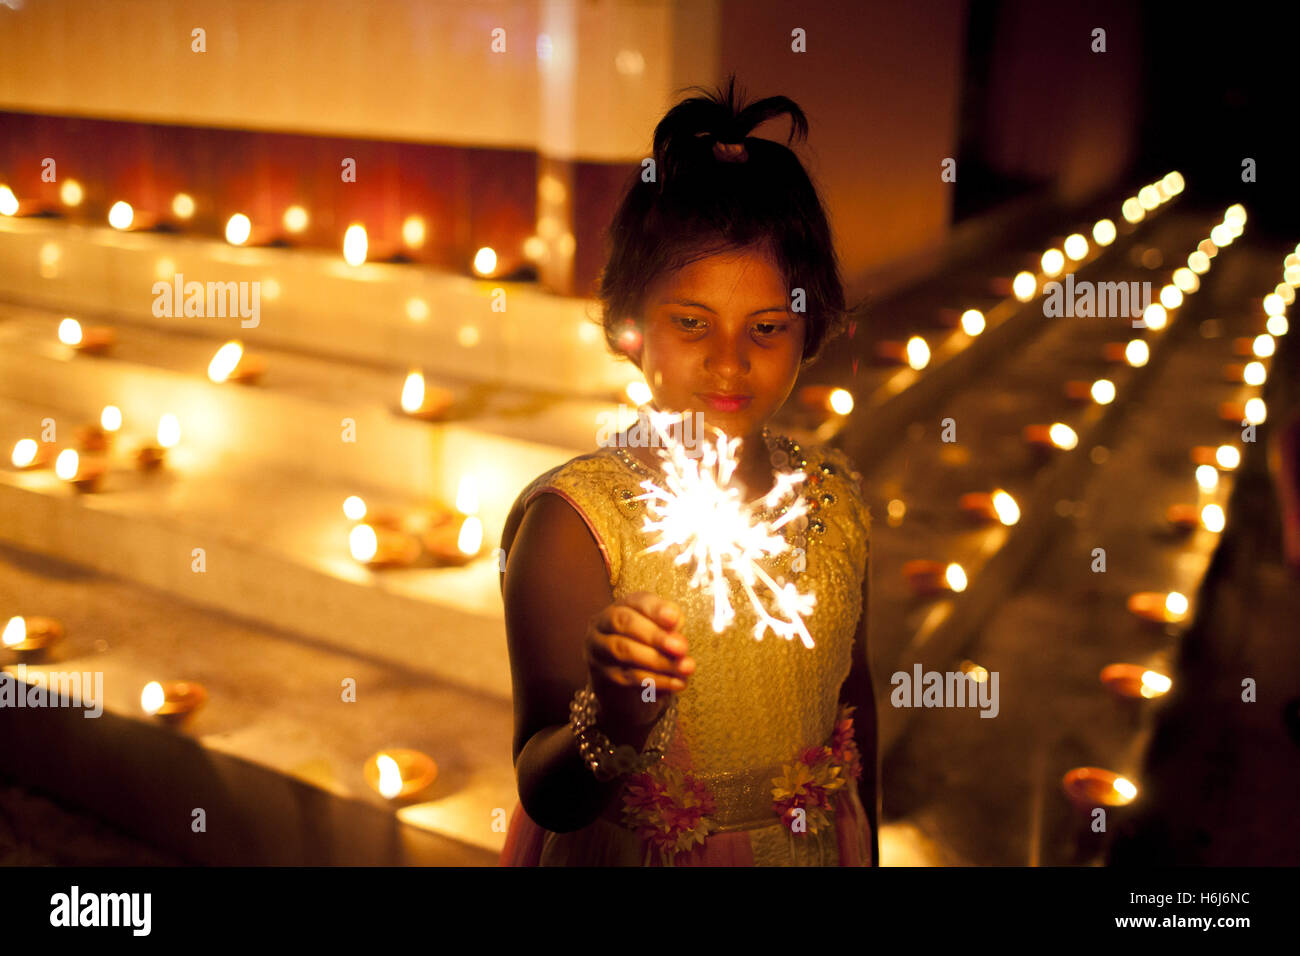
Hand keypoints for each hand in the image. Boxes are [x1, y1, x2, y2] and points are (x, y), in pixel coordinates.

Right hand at [584, 591, 694, 736]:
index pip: (637, 601)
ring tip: (685, 668)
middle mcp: (604, 622)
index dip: (656, 609)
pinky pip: (628, 676)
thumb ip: (671, 625)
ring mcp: (599, 647)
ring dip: (658, 661)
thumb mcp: (663, 627)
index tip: (674, 619)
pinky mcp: (603, 673)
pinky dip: (655, 680)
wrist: (627, 674)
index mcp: (623, 604)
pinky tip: (677, 683)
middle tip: (681, 648)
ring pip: (624, 651)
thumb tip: (677, 631)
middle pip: (624, 623)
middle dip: (655, 636)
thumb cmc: (650, 642)